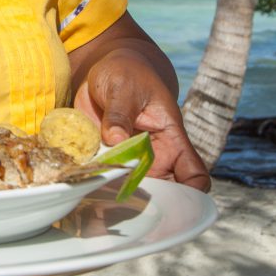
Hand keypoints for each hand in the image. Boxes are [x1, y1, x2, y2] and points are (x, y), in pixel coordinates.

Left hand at [74, 50, 210, 191]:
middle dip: (146, 204)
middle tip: (124, 205)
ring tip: (98, 201)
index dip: (191, 194)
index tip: (174, 205)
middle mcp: (154, 157)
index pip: (193, 174)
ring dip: (115, 197)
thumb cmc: (127, 73)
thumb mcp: (124, 87)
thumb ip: (120, 113)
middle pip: (160, 192)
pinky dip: (94, 186)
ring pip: (128, 191)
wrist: (105, 70)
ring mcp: (129, 161)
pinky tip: (82, 189)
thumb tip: (115, 138)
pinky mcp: (105, 160)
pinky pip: (102, 180)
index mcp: (171, 140)